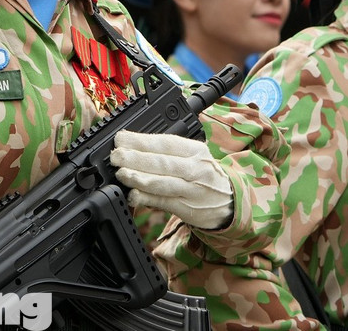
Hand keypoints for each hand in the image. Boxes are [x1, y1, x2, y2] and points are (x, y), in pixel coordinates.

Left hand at [110, 131, 233, 230]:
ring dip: (139, 178)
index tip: (121, 138)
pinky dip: (147, 199)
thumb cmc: (204, 174)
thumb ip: (165, 152)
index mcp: (195, 150)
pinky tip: (133, 195)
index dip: (141, 140)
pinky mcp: (188, 208)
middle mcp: (196, 168)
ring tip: (121, 174)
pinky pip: (164, 202)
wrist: (231, 201)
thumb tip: (129, 147)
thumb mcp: (193, 156)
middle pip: (163, 162)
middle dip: (136, 158)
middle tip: (116, 156)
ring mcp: (192, 190)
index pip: (165, 143)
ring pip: (163, 182)